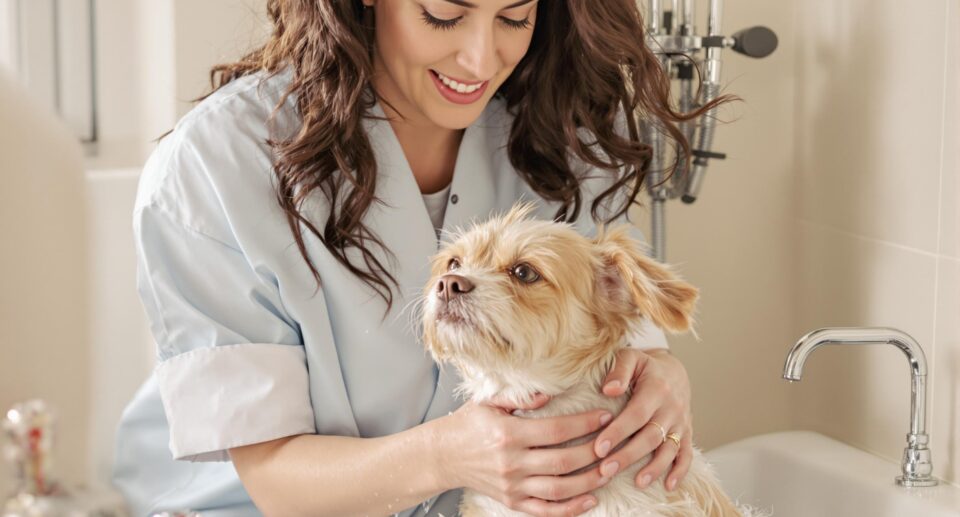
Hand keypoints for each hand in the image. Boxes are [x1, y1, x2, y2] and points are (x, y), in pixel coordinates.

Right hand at [435, 393, 613, 516]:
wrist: (442, 455)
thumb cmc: (469, 424)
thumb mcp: (489, 401)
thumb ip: (519, 395)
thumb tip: (550, 393)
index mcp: (509, 433)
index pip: (556, 430)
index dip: (584, 424)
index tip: (604, 416)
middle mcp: (512, 462)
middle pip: (564, 461)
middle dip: (595, 452)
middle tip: (616, 443)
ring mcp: (513, 486)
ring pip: (560, 489)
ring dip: (589, 482)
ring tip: (609, 470)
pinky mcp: (512, 502)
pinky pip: (546, 511)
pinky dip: (570, 508)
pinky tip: (590, 499)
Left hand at [592, 348, 692, 491]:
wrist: (674, 370)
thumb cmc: (643, 366)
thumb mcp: (630, 357)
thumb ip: (619, 370)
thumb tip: (608, 389)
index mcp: (656, 389)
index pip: (636, 414)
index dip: (617, 432)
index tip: (599, 448)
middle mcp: (671, 407)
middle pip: (650, 436)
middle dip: (628, 455)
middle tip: (606, 470)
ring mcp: (681, 422)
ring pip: (669, 448)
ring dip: (654, 467)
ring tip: (637, 482)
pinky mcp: (687, 432)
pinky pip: (687, 454)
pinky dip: (680, 471)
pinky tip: (668, 486)